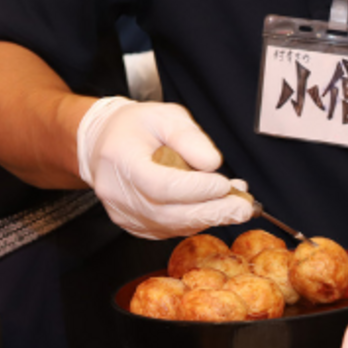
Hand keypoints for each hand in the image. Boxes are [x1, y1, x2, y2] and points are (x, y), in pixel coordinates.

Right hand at [76, 96, 253, 238]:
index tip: (224, 184)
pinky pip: (170, 230)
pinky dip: (195, 221)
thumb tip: (212, 165)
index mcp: (121, 160)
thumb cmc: (134, 128)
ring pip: (173, 226)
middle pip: (169, 214)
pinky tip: (214, 208)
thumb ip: (190, 138)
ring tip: (236, 204)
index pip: (162, 186)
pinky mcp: (135, 226)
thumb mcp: (166, 116)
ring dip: (209, 218)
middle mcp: (118, 194)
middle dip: (212, 212)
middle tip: (243, 207)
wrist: (104, 144)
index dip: (197, 190)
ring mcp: (125, 214)